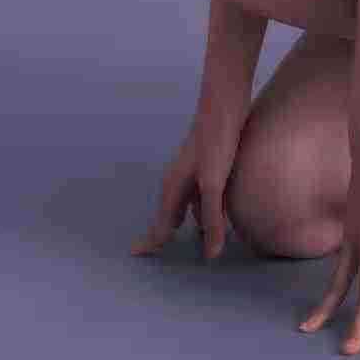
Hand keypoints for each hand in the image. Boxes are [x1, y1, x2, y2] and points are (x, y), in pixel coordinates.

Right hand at [130, 110, 242, 261]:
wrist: (224, 104)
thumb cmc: (215, 142)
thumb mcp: (213, 184)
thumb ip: (213, 219)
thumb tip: (211, 254)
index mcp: (173, 188)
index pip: (160, 224)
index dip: (150, 241)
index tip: (134, 255)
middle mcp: (179, 180)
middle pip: (170, 214)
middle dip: (166, 232)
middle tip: (159, 249)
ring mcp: (193, 171)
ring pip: (188, 203)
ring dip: (190, 220)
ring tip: (195, 237)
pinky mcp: (209, 163)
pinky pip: (202, 193)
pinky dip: (205, 207)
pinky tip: (218, 209)